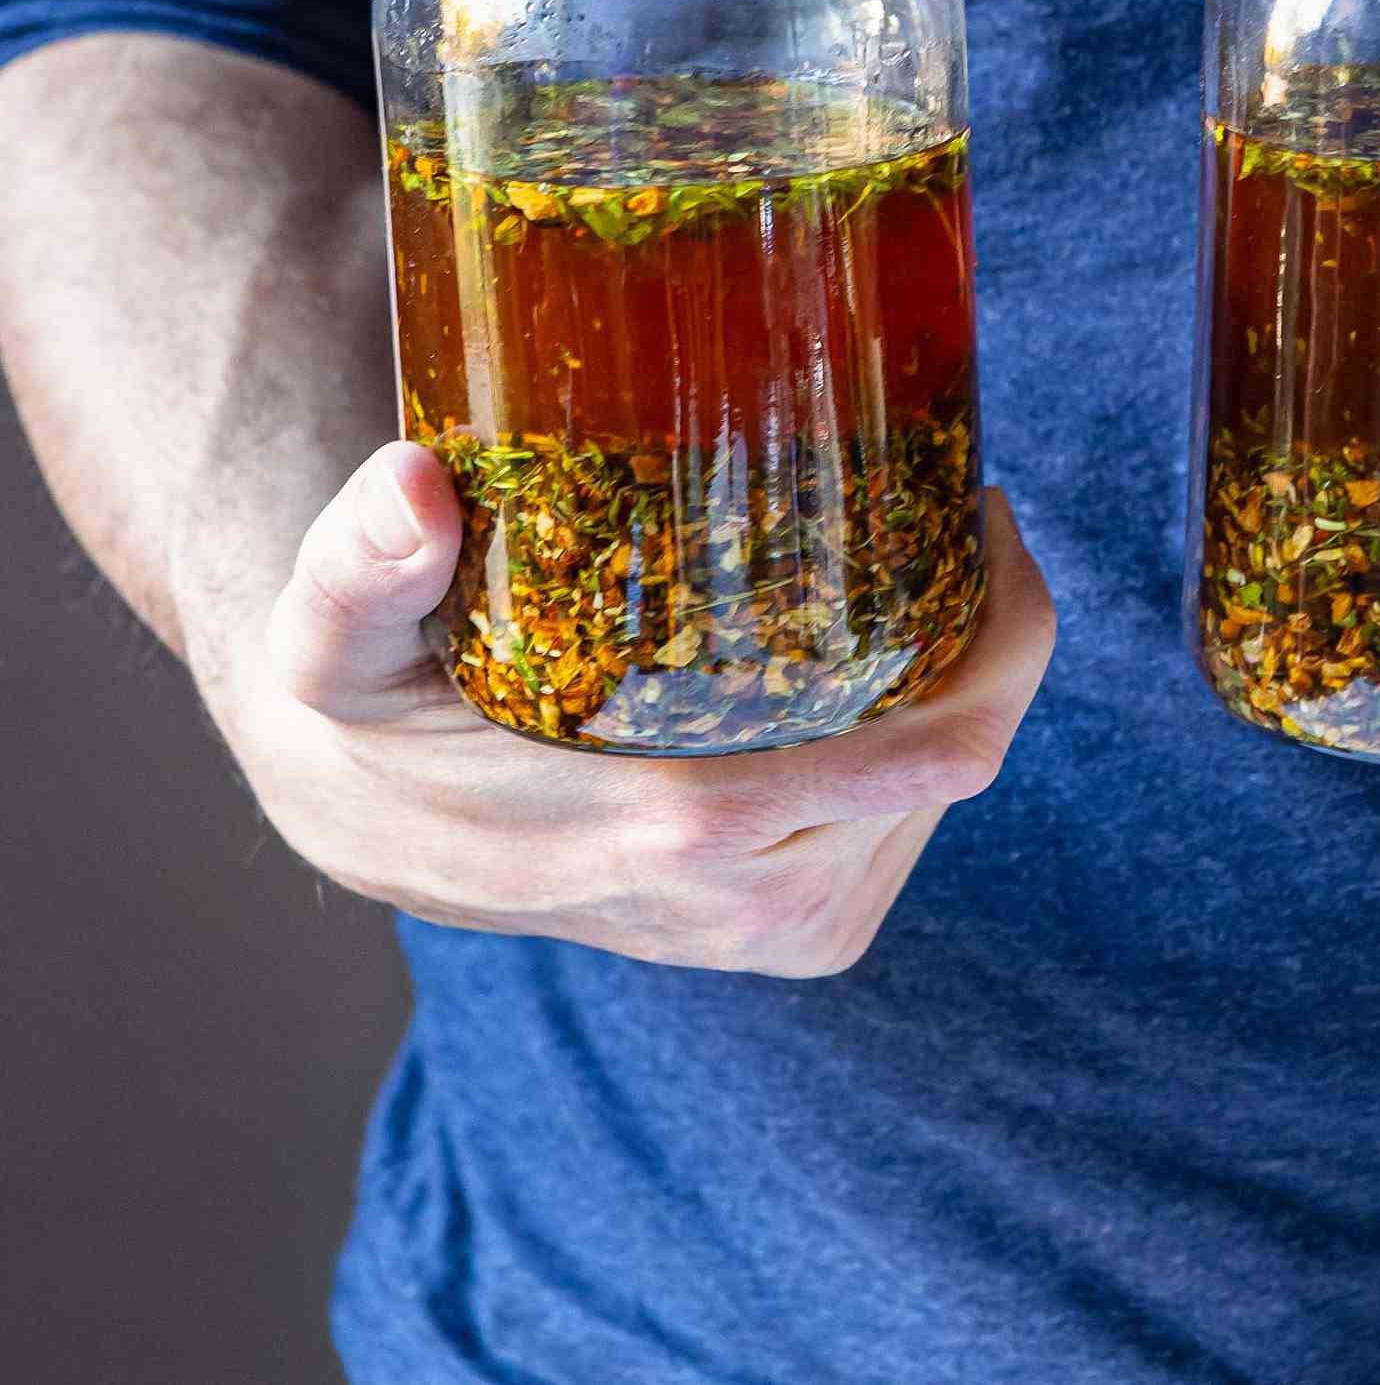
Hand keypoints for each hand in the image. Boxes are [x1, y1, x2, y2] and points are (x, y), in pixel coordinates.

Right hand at [223, 445, 1053, 978]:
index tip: (976, 505)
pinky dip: (925, 738)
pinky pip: (908, 829)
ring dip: (964, 681)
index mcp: (682, 831)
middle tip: (949, 511)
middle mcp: (752, 905)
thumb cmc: (377, 712)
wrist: (373, 827)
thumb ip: (358, 563)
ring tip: (921, 570)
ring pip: (949, 794)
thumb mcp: (334, 634)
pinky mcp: (787, 936)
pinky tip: (882, 662)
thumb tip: (411, 488)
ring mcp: (778, 933)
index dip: (999, 619)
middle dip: (991, 628)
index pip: (935, 745)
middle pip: (968, 755)